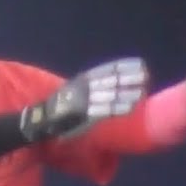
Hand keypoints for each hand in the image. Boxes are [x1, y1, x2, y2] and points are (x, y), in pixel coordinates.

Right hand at [21, 58, 149, 140]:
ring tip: (143, 92)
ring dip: (127, 93)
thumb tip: (112, 89)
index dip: (124, 66)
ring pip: (109, 94)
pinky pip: (102, 111)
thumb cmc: (59, 109)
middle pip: (110, 80)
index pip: (106, 69)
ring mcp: (82, 100)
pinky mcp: (81, 115)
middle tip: (147, 76)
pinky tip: (130, 108)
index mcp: (82, 80)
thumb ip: (90, 89)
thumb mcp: (74, 93)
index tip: (140, 64)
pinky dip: (117, 108)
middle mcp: (82, 87)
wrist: (38, 121)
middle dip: (129, 78)